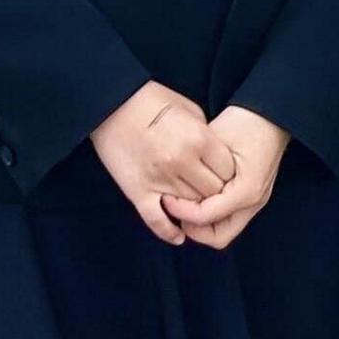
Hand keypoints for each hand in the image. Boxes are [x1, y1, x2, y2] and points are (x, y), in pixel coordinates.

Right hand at [90, 82, 238, 245]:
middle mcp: (181, 162)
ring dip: (194, 208)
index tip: (222, 172)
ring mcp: (159, 179)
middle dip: (215, 192)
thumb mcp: (190, 110)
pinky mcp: (137, 190)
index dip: (228, 174)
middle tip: (210, 189)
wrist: (111, 102)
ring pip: (190, 208)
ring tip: (195, 206)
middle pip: (212, 192)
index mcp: (198, 140)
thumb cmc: (153, 101)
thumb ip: (208, 136)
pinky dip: (168, 231)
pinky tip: (178, 237)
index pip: (227, 171)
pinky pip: (156, 220)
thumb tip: (217, 159)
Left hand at [167, 106, 290, 249]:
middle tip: (176, 210)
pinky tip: (199, 197)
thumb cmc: (244, 123)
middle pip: (218, 236)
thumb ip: (198, 169)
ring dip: (203, 223)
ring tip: (185, 205)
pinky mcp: (254, 195)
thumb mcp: (215, 142)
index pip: (205, 216)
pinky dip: (213, 214)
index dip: (180, 211)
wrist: (273, 113)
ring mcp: (257, 201)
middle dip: (193, 228)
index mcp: (245, 191)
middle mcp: (254, 202)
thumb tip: (174, 191)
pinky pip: (230, 217)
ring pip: (224, 229)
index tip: (166, 198)